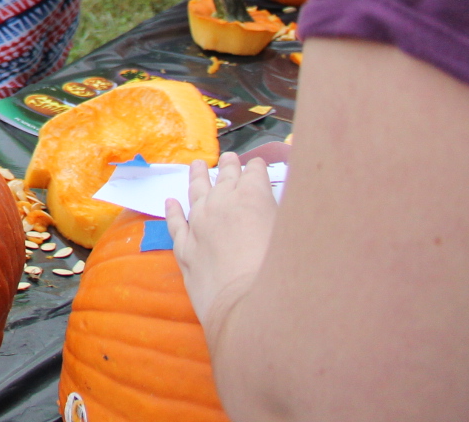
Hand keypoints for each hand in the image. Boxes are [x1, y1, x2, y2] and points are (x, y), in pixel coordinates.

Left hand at [166, 152, 278, 343]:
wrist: (249, 309)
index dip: (256, 169)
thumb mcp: (297, 237)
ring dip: (197, 177)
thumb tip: (293, 208)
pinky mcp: (185, 248)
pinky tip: (170, 202)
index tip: (257, 165)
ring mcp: (198, 225)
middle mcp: (221, 205)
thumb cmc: (284, 274)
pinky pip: (175, 223)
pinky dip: (172, 211)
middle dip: (229, 168)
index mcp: (252, 197)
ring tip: (197, 165)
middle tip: (230, 159)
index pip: (254, 174)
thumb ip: (292, 218)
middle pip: (225, 179)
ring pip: (196, 193)